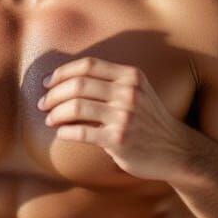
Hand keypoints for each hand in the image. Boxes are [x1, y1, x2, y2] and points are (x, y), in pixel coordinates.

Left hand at [38, 56, 188, 181]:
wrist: (175, 151)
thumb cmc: (149, 121)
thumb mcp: (137, 92)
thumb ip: (111, 82)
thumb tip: (65, 79)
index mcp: (131, 76)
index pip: (88, 65)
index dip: (62, 72)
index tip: (47, 82)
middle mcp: (129, 93)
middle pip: (78, 85)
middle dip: (53, 94)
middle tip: (43, 104)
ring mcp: (124, 116)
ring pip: (76, 107)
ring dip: (55, 113)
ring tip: (49, 119)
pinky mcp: (118, 140)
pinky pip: (80, 132)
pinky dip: (65, 131)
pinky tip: (61, 132)